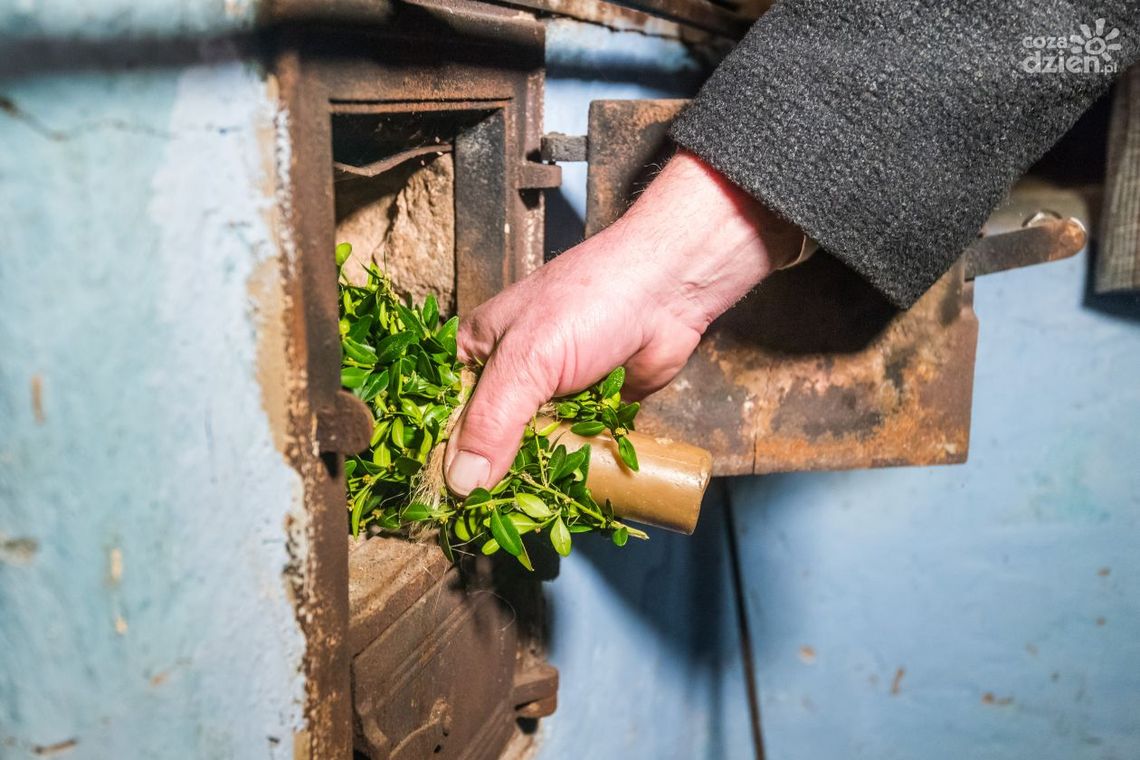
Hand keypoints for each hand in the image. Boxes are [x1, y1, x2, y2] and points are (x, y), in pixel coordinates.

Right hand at [444, 149, 801, 494]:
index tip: (444, 504)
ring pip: (529, 452)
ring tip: (530, 519)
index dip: (442, 458)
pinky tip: (568, 496)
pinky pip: (570, 452)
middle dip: (491, 476)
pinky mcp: (589, 412)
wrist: (670, 289)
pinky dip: (572, 470)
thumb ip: (492, 422)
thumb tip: (460, 484)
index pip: (444, 415)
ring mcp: (550, 397)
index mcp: (477, 353)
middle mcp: (509, 378)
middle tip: (488, 522)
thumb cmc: (591, 302)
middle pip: (486, 441)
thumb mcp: (528, 360)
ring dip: (535, 478)